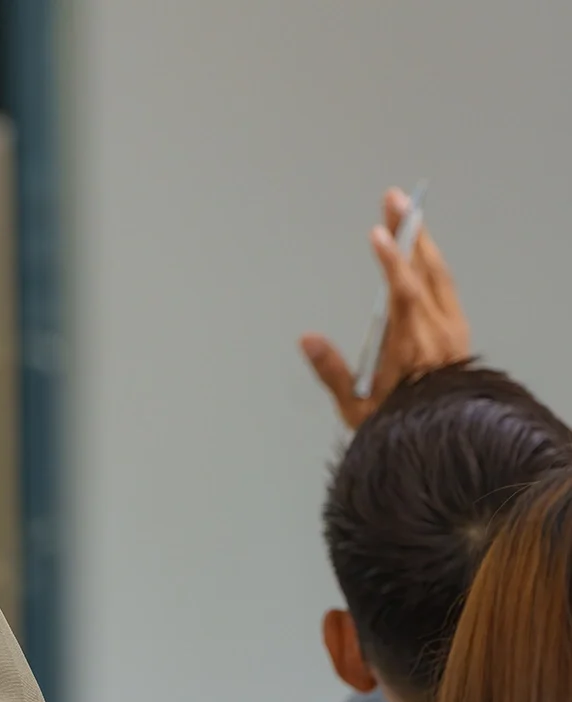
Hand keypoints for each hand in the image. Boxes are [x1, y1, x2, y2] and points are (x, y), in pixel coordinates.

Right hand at [301, 188, 470, 429]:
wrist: (446, 440)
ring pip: (440, 275)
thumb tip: (307, 338)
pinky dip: (431, 264)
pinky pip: (445, 287)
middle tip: (394, 199)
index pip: (404, 294)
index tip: (378, 233)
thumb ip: (332, 371)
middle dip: (410, 232)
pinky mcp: (457, 331)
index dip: (392, 262)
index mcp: (414, 348)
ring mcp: (453, 329)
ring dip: (423, 242)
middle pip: (427, 271)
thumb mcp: (357, 408)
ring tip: (407, 214)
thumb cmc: (400, 426)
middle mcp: (439, 332)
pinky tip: (421, 254)